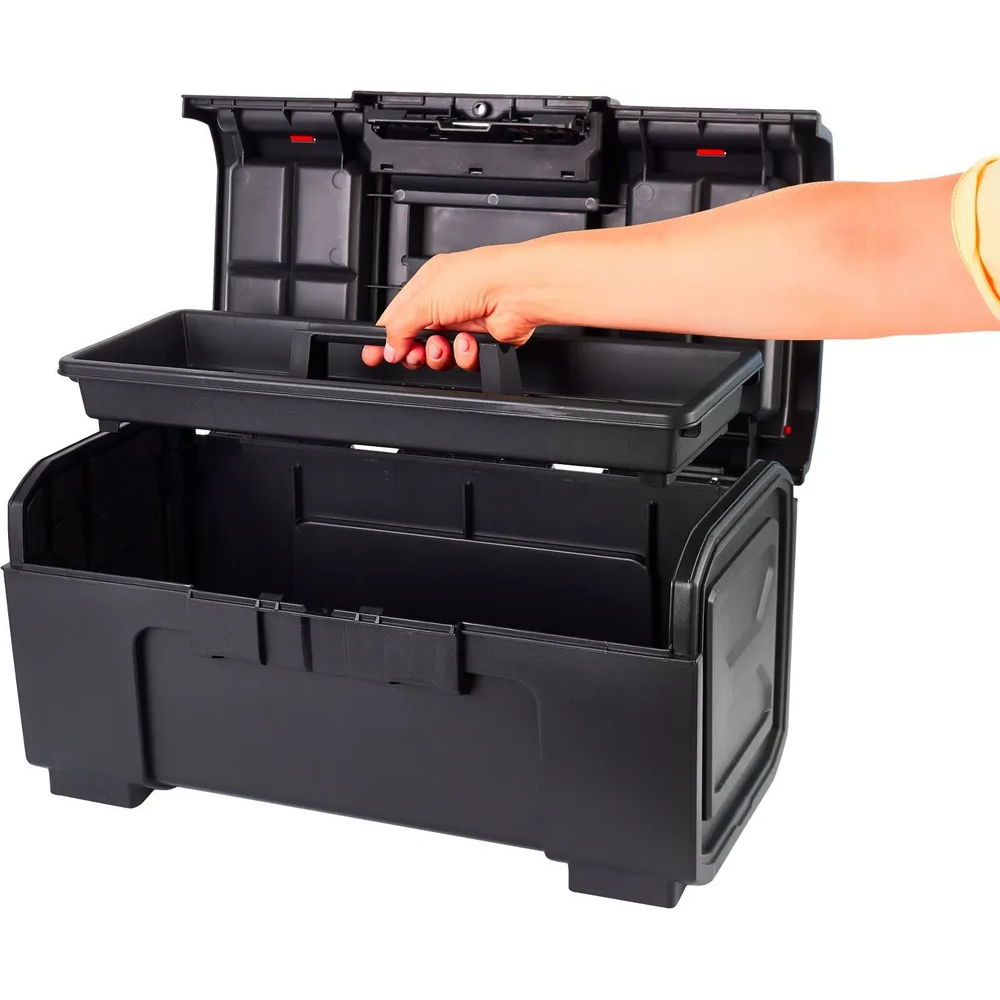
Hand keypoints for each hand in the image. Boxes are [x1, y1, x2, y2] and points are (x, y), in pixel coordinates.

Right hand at [361, 244, 537, 371]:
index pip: (397, 316)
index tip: (375, 355)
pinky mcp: (483, 341)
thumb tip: (389, 346)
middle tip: (414, 353)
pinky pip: (464, 360)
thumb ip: (400, 326)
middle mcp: (447, 303)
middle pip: (417, 340)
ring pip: (440, 354)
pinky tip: (470, 342)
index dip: (384, 338)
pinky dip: (465, 354)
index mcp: (428, 285)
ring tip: (445, 345)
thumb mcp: (424, 299)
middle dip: (414, 351)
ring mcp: (465, 323)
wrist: (517, 290)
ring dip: (440, 354)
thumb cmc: (479, 277)